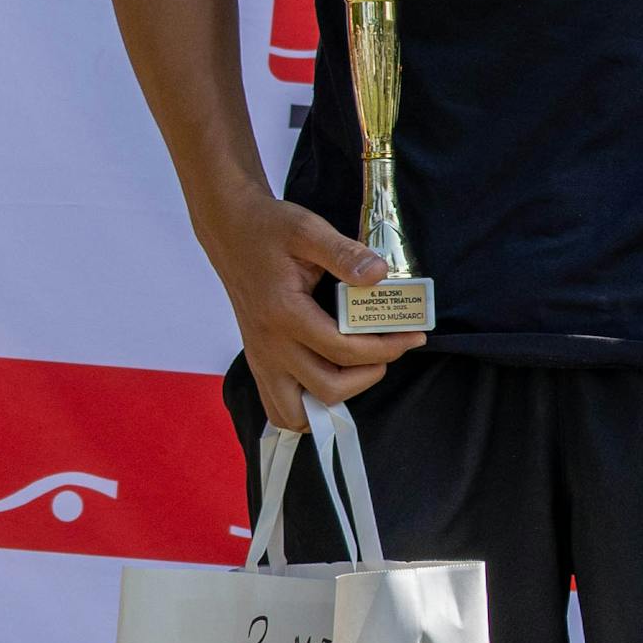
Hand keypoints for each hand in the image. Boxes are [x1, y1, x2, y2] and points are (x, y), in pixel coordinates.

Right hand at [197, 186, 424, 431]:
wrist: (229, 232)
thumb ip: (345, 253)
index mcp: (284, 313)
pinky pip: (280, 408)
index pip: (343, 350)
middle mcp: (269, 345)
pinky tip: (333, 379)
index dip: (385, 347)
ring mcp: (261, 359)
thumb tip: (379, 274)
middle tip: (391, 348)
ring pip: (298, 413)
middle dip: (369, 374)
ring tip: (362, 367)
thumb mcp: (308, 229)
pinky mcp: (259, 362)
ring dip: (337, 398)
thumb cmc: (269, 229)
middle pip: (327, 389)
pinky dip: (308, 408)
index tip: (412, 335)